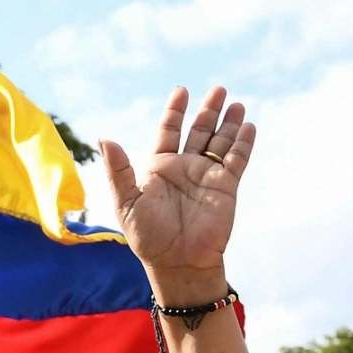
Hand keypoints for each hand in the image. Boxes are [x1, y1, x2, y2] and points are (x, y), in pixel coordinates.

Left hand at [100, 85, 255, 291]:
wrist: (178, 262)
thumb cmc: (148, 237)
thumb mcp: (127, 202)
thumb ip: (118, 171)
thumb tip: (104, 138)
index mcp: (159, 167)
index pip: (169, 130)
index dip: (175, 110)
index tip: (182, 91)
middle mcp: (184, 167)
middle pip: (199, 130)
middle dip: (208, 110)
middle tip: (219, 89)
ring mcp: (206, 176)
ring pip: (220, 141)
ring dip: (228, 122)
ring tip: (234, 103)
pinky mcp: (226, 187)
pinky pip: (237, 160)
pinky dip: (243, 143)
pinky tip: (248, 126)